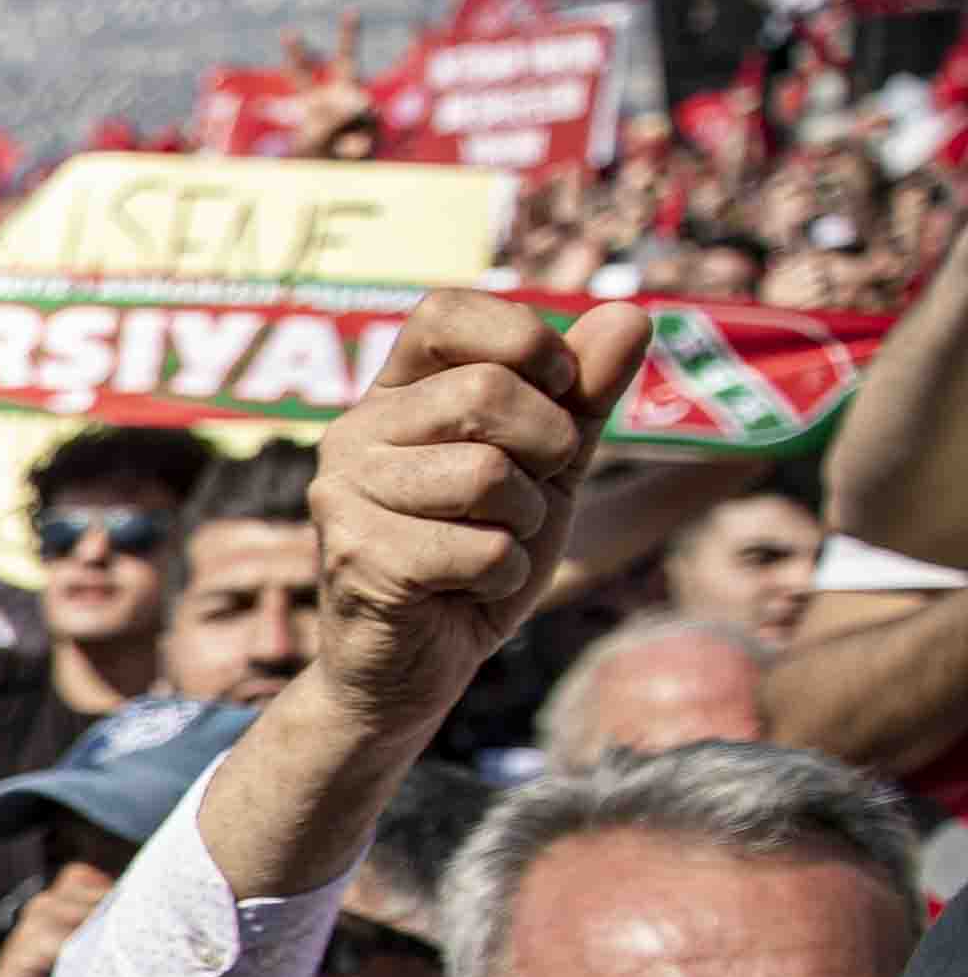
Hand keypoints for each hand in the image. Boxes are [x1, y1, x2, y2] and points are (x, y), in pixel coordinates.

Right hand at [306, 292, 652, 736]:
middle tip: (531, 493)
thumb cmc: (476, 553)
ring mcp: (344, 496)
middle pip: (483, 391)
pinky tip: (467, 589)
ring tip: (491, 545)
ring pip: (485, 474)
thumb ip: (585, 396)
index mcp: (395, 396)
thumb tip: (632, 312)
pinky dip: (504, 575)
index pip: (444, 312)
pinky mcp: (358, 559)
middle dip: (547, 447)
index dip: (522, 340)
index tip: (558, 389)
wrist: (416, 664)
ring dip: (525, 521)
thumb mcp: (548, 467)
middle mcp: (354, 433)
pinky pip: (479, 549)